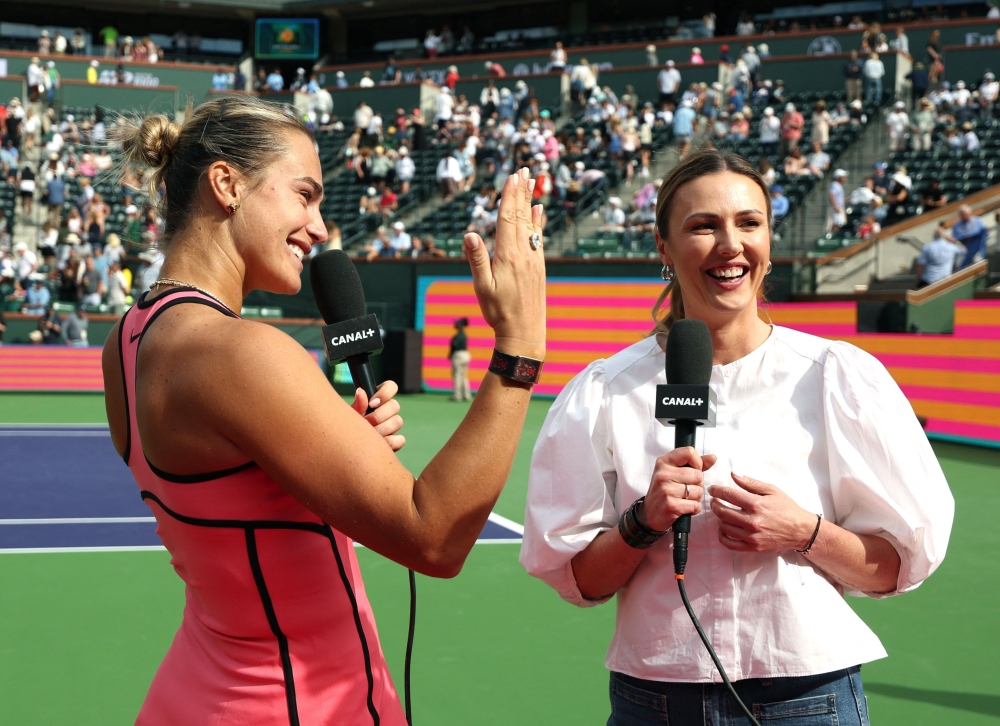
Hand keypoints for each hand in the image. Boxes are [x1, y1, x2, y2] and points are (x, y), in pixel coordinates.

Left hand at [352, 380, 404, 450]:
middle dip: (379, 415)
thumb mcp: (352, 414)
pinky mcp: (396, 441)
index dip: (384, 393)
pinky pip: (400, 439)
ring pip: (398, 421)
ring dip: (382, 429)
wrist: (349, 445)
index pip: (391, 387)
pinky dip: (389, 442)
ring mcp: (393, 425)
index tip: (372, 403)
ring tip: (369, 434)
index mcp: (378, 398)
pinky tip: (378, 443)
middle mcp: (388, 410)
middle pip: (395, 405)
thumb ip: (358, 404)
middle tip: (366, 421)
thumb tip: (360, 391)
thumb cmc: (350, 426)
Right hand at [464, 167, 545, 358]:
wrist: (524, 333)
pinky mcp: (538, 267)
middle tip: (524, 170)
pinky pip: (538, 238)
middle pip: (521, 216)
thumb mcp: (482, 288)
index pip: (508, 219)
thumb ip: (477, 260)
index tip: (512, 177)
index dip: (509, 196)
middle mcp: (523, 253)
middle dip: (521, 192)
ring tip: (532, 182)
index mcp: (507, 255)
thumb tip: (470, 235)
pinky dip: (537, 222)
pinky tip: (538, 212)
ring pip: (531, 224)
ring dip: (530, 201)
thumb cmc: (499, 313)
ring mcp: (533, 259)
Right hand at [640, 447, 716, 531]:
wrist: (649, 514)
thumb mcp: (674, 472)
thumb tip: (713, 457)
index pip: (689, 452)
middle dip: (698, 484)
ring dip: (696, 498)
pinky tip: (684, 508)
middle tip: (686, 489)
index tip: (692, 471)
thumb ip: (694, 464)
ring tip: (684, 499)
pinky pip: (695, 505)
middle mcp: (663, 474)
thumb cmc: (664, 491)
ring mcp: (666, 490)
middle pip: (698, 475)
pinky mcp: (671, 506)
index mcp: (663, 462)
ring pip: (698, 491)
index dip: (697, 463)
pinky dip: (694, 508)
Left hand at [709, 473, 816, 552]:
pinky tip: (723, 529)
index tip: (712, 489)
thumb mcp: (771, 490)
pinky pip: (729, 544)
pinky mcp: (753, 547)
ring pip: (724, 527)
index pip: (728, 495)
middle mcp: (753, 521)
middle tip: (714, 501)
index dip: (716, 490)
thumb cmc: (786, 508)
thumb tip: (733, 475)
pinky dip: (722, 536)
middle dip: (714, 504)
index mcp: (757, 504)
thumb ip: (750, 483)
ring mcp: (752, 536)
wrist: (800, 530)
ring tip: (721, 513)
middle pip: (722, 512)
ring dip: (718, 519)